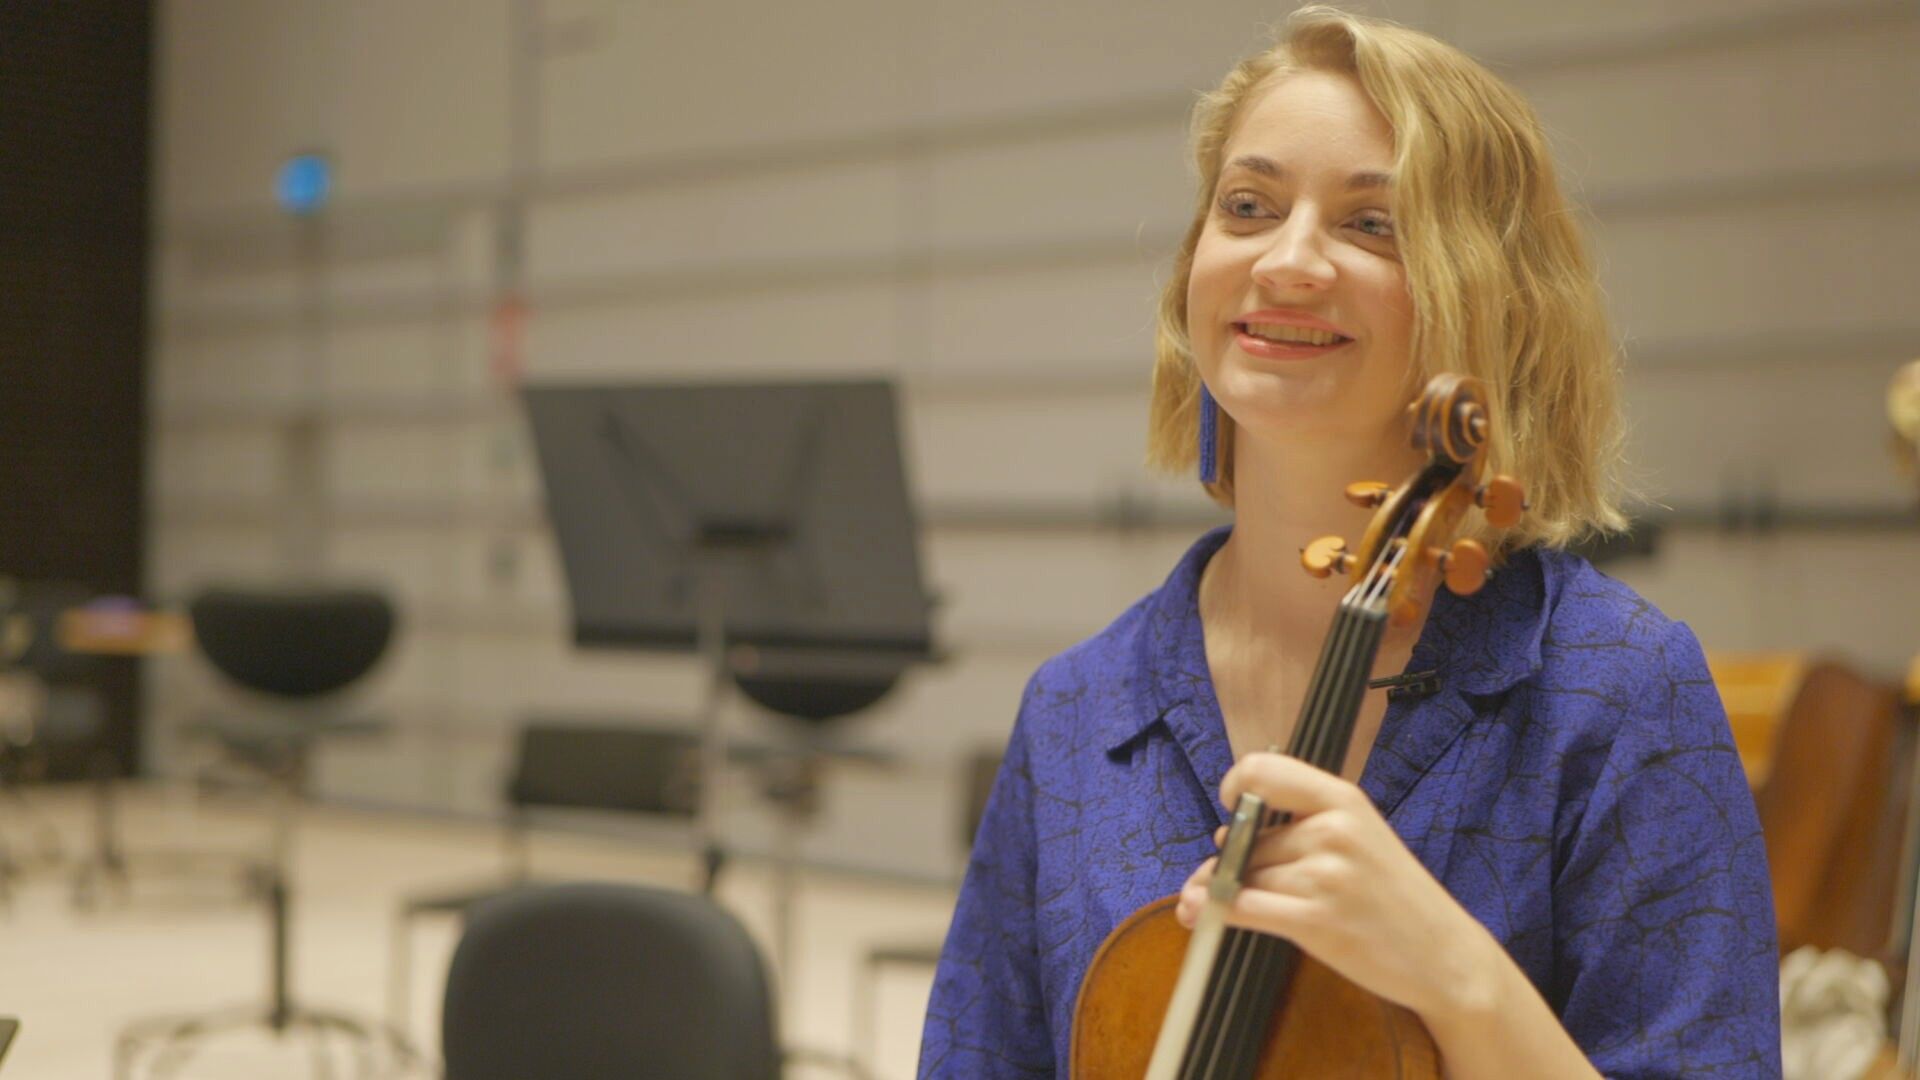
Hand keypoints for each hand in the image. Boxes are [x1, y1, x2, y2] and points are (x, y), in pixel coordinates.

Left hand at [1174, 752, 1500, 1022]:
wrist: (1446, 957)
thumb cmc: (1397, 899)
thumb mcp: (1362, 838)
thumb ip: (1299, 828)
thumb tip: (1222, 837)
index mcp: (1344, 799)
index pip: (1264, 769)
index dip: (1235, 784)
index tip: (1231, 806)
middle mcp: (1334, 830)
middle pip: (1248, 838)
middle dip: (1232, 862)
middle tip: (1230, 880)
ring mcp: (1326, 876)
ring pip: (1244, 875)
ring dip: (1223, 891)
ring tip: (1219, 903)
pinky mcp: (1316, 920)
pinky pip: (1239, 906)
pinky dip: (1210, 909)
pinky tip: (1195, 912)